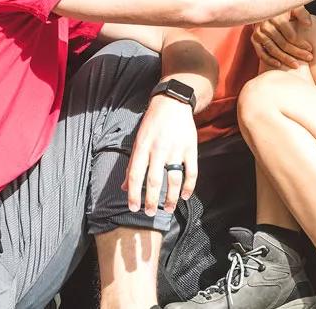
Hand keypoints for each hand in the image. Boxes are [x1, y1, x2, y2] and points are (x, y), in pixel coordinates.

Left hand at [122, 94, 197, 215]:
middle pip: (154, 181)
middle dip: (151, 201)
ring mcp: (176, 150)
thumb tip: (124, 187)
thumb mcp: (138, 140)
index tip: (133, 207)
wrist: (173, 103)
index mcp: (142, 147)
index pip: (135, 175)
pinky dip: (189, 187)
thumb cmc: (152, 123)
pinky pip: (191, 172)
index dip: (133, 194)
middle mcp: (158, 150)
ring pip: (173, 180)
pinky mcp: (190, 149)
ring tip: (168, 209)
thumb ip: (132, 164)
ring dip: (171, 198)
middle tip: (150, 213)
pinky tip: (184, 196)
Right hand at [251, 7, 313, 68]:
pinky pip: (261, 53)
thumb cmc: (284, 10)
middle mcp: (266, 25)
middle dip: (296, 52)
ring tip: (296, 65)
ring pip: (273, 50)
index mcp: (276, 17)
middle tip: (308, 58)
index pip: (290, 35)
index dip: (301, 43)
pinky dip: (269, 60)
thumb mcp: (294, 7)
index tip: (310, 49)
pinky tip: (279, 65)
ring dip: (285, 59)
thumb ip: (302, 14)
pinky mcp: (254, 39)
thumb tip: (308, 25)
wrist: (267, 9)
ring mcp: (259, 33)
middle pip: (283, 44)